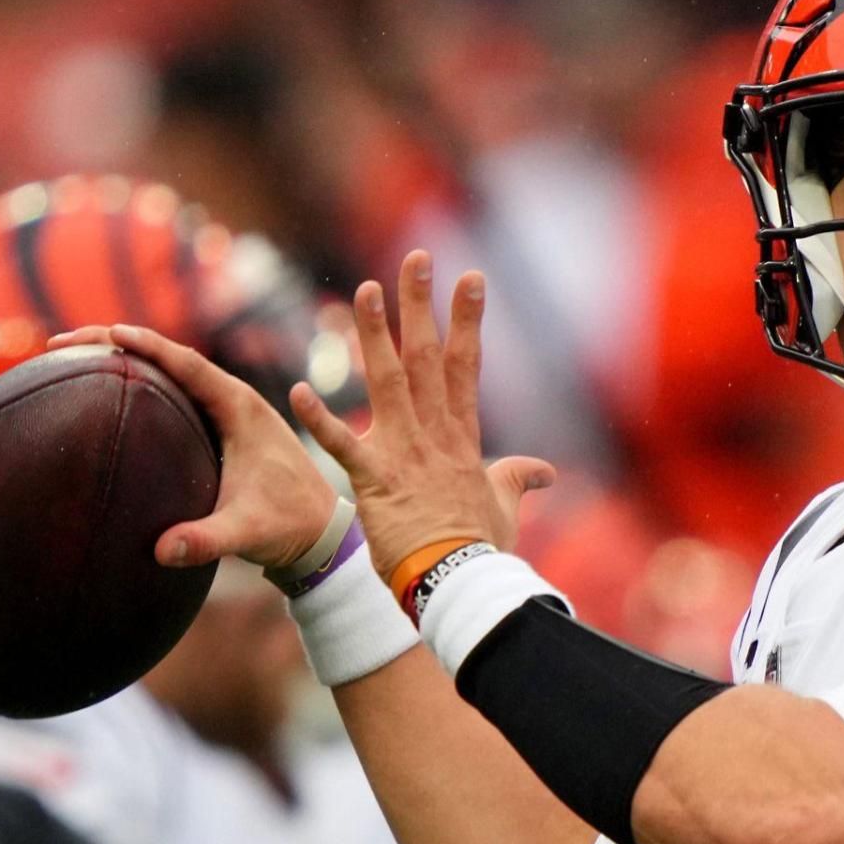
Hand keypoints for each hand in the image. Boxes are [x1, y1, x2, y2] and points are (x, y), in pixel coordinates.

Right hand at [45, 326, 339, 568]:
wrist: (320, 533)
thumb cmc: (289, 526)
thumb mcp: (247, 532)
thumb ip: (207, 540)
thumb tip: (162, 550)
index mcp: (242, 408)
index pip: (188, 364)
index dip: (148, 345)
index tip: (108, 332)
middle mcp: (233, 401)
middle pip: (170, 359)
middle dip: (117, 343)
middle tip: (62, 343)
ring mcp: (226, 414)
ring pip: (170, 374)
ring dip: (126, 361)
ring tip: (71, 359)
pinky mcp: (219, 431)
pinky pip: (174, 397)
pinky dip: (140, 387)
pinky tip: (105, 397)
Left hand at [290, 250, 552, 578]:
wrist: (460, 582)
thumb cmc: (481, 549)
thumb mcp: (505, 507)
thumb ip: (519, 479)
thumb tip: (547, 472)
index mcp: (462, 438)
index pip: (466, 367)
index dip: (468, 320)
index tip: (470, 279)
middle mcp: (434, 436)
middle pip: (428, 359)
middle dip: (423, 307)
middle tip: (416, 260)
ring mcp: (404, 455)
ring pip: (388, 384)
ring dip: (375, 337)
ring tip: (365, 291)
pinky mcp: (375, 482)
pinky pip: (342, 446)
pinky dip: (321, 420)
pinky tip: (296, 390)